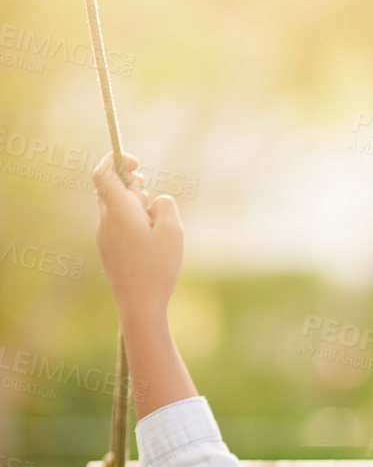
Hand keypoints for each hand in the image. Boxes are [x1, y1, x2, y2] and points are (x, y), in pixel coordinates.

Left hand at [92, 151, 183, 325]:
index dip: (117, 160)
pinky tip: (149, 243)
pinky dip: (131, 223)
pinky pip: (116, 225)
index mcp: (118, 211)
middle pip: (110, 188)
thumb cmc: (157, 269)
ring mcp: (104, 236)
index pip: (104, 172)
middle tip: (150, 200)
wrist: (139, 306)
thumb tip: (157, 200)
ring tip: (154, 226)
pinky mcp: (108, 251)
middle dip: (131, 185)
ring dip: (133, 206)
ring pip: (114, 207)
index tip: (137, 163)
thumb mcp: (173, 232)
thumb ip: (166, 206)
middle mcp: (106, 220)